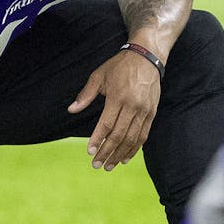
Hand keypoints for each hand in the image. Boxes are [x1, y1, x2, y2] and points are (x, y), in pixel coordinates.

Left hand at [69, 48, 161, 171]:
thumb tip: (71, 110)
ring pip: (132, 139)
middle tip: (97, 165)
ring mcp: (144, 111)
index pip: (106, 124)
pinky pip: (143, 135)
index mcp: (118, 97)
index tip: (90, 152)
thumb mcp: (99, 75)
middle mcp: (133, 106)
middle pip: (119, 135)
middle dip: (107, 152)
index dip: (97, 140)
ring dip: (119, 154)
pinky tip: (125, 158)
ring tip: (109, 165)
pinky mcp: (152, 113)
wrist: (147, 57)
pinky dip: (134, 149)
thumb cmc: (120, 66)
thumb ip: (86, 94)